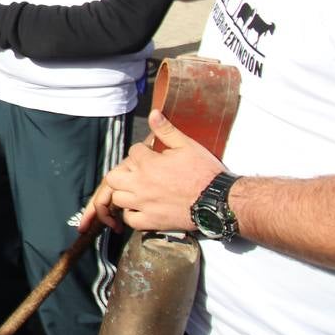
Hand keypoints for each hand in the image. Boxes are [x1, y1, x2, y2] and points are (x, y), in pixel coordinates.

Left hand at [85, 110, 226, 233]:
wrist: (219, 201)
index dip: (142, 151)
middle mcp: (141, 184)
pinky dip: (132, 214)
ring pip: (118, 198)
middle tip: (137, 173)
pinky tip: (140, 208)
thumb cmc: (205, 173)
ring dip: (124, 193)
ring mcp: (145, 204)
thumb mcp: (187, 145)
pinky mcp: (152, 221)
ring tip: (136, 190)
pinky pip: (130, 220)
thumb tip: (154, 113)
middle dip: (123, 172)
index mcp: (148, 164)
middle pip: (114, 176)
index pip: (133, 152)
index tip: (152, 155)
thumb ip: (166, 130)